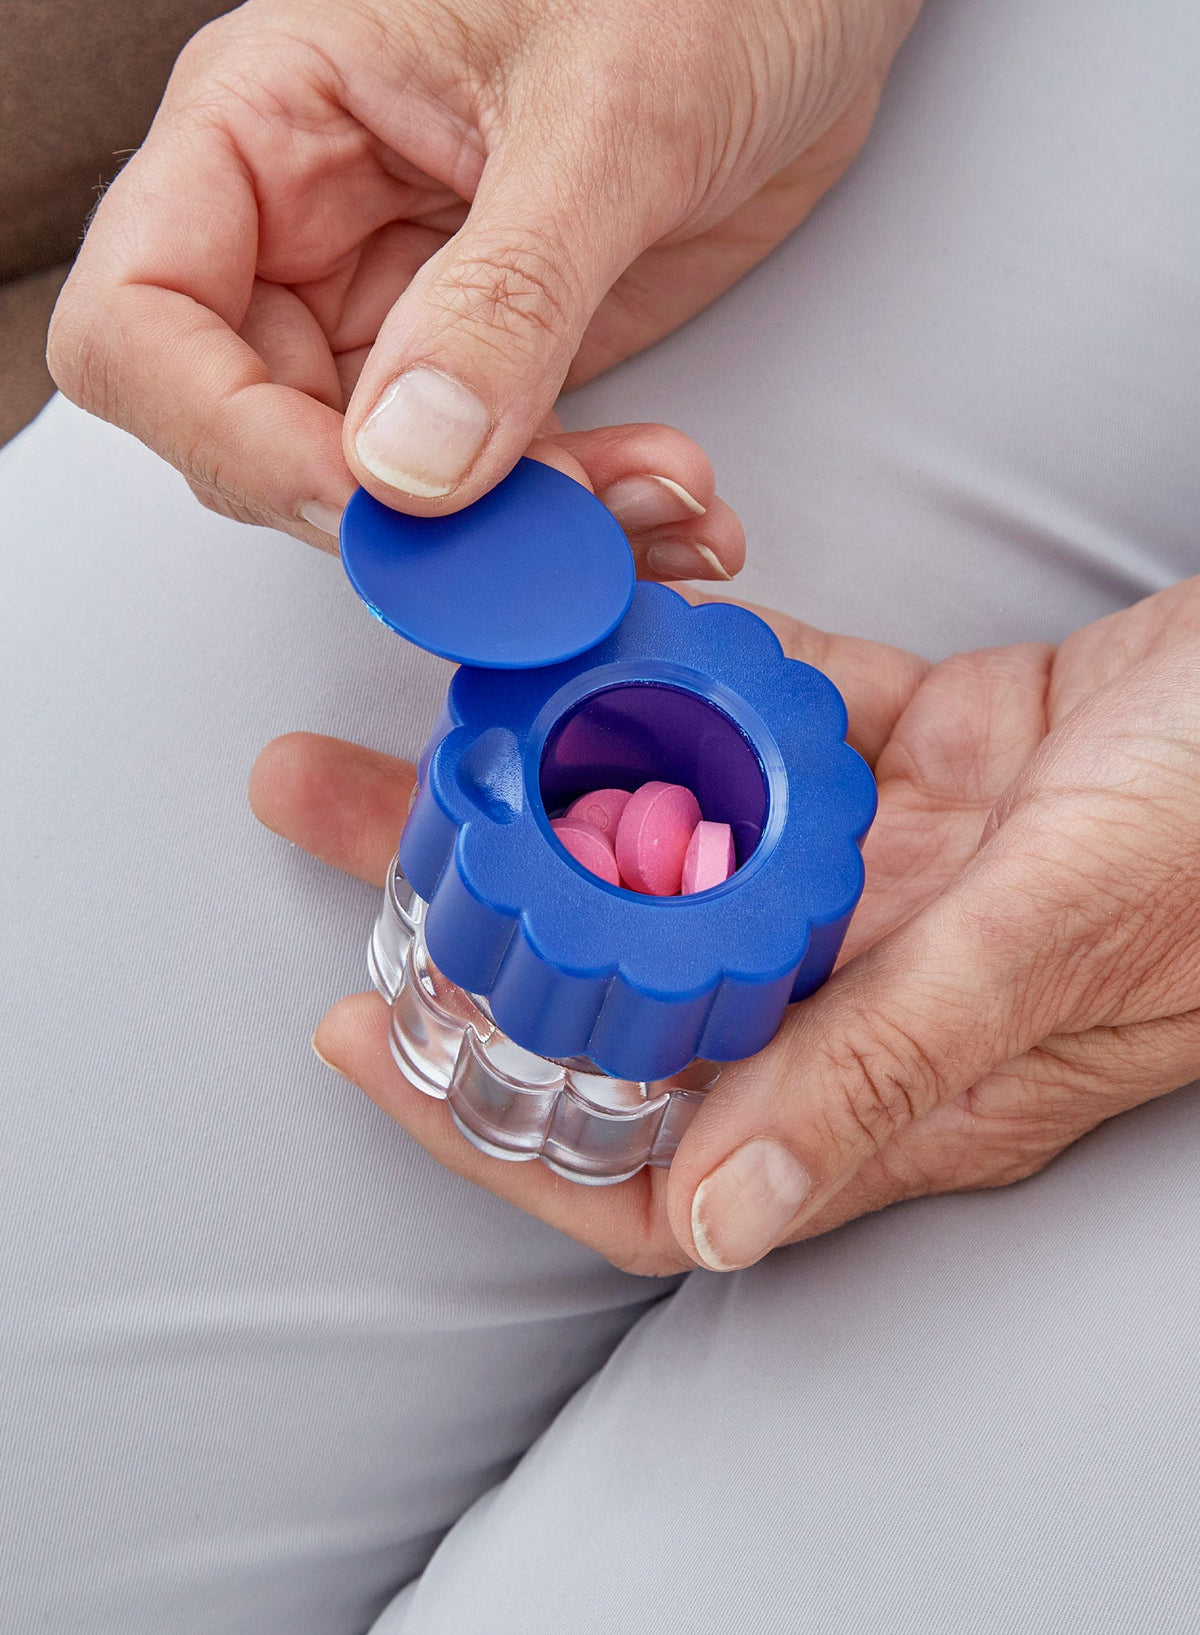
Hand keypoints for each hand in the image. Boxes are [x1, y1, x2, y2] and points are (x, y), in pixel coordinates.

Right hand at [47, 0, 920, 544]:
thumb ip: (505, 297)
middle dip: (404, 516)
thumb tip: (409, 463)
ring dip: (523, 538)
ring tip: (654, 507)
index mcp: (271, 124)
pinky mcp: (503, 367)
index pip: (143, 324)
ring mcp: (409, 311)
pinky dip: (585, 520)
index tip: (363, 497)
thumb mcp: (604, 121)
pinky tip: (671, 508)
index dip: (225, 435)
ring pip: (398, 492)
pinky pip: (505, 488)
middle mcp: (316, 232)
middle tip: (538, 533)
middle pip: (264, 439)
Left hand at [252, 575, 1199, 1274]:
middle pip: (624, 974)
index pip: (645, 1151)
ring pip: (684, 834)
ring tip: (436, 705)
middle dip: (470, 906)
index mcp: (895, 1076)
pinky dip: (698, 666)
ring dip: (556, 774)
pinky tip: (608, 623)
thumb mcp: (1062, 928)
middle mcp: (874, 981)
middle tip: (336, 814)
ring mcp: (896, 865)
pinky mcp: (930, 757)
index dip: (489, 1109)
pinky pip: (782, 712)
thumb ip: (892, 1060)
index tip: (359, 1026)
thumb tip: (715, 1215)